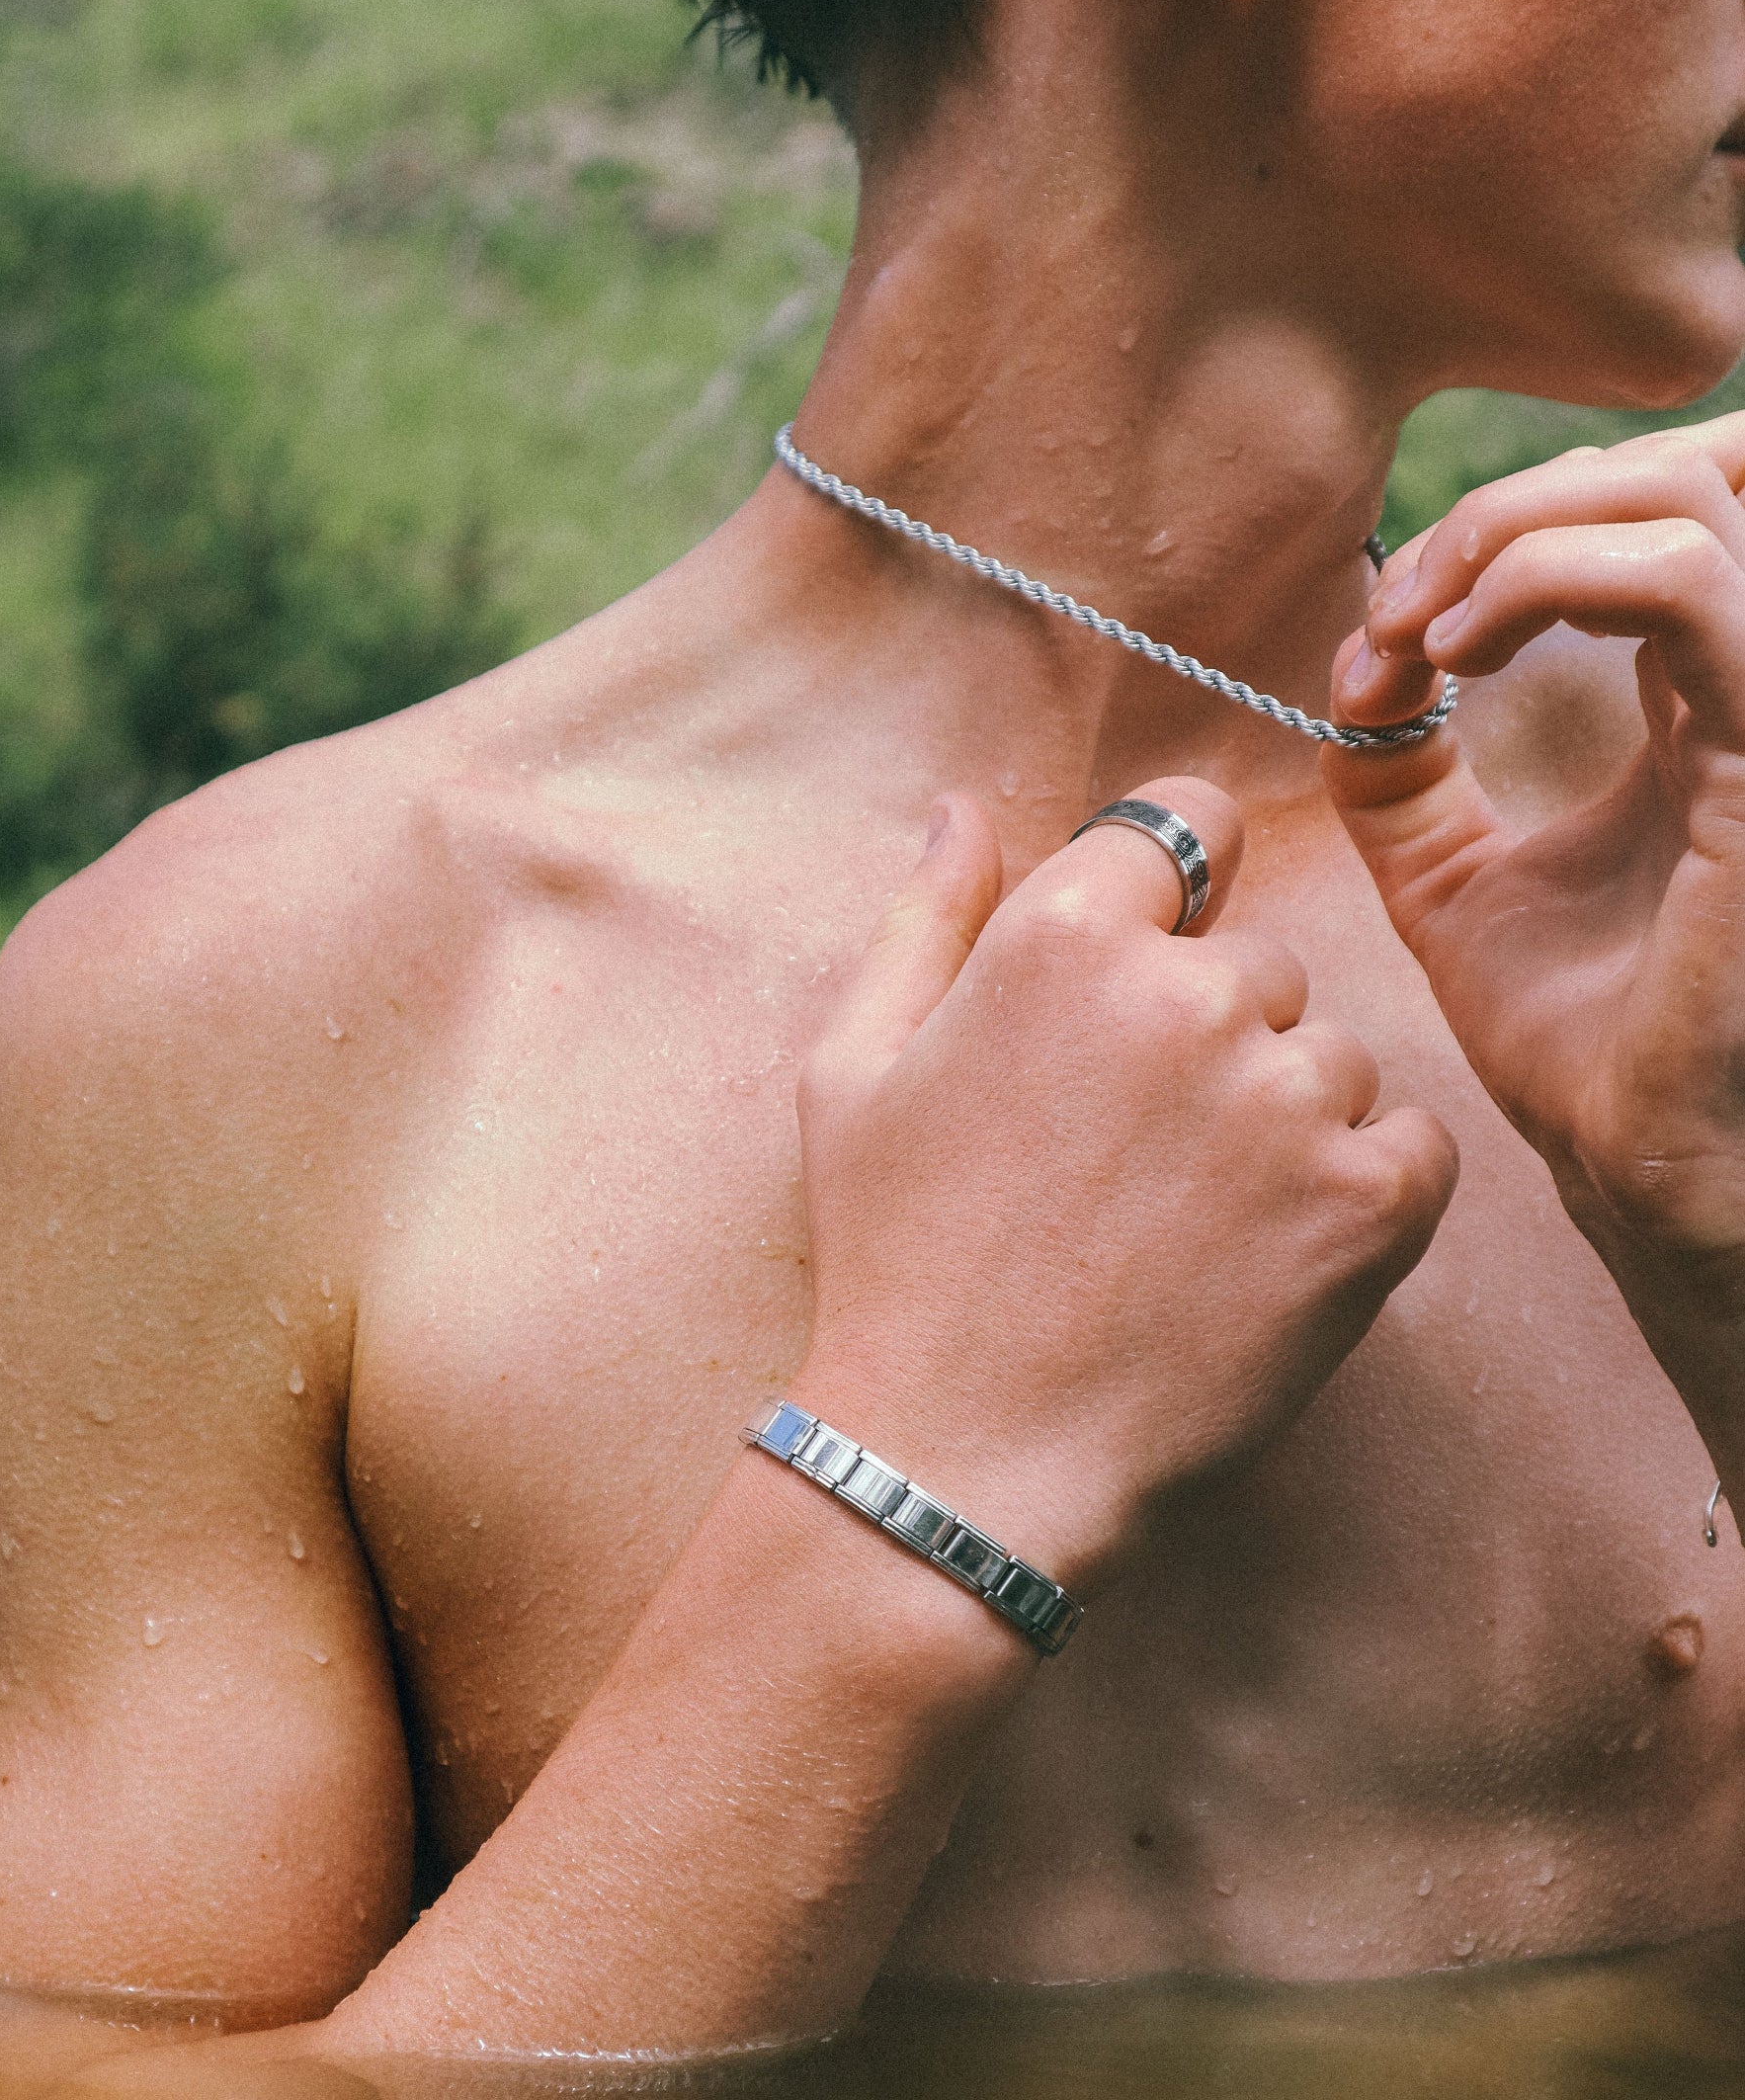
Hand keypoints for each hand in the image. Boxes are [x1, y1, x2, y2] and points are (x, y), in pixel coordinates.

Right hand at [790, 779, 1457, 1590]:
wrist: (967, 1458)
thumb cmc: (898, 1260)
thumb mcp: (854, 1071)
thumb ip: (927, 918)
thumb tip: (962, 807)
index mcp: (1064, 936)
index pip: (1190, 823)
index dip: (1176, 886)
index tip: (1154, 962)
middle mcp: (1190, 992)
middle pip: (1260, 960)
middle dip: (1210, 1034)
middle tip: (1130, 1157)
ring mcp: (1288, 1096)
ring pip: (1333, 1056)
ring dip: (1284, 1118)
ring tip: (1187, 1226)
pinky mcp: (1370, 1202)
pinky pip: (1411, 1142)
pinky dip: (1360, 1189)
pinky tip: (1264, 1254)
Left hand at [1327, 415, 1744, 1345]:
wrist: (1635, 1163)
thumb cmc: (1572, 1042)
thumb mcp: (1452, 884)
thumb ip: (1401, 779)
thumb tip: (1352, 674)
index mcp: (1704, 704)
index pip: (1642, 520)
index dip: (1504, 531)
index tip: (1382, 637)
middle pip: (1677, 472)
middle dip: (1507, 510)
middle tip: (1396, 615)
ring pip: (1688, 495)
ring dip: (1519, 530)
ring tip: (1421, 633)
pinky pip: (1697, 582)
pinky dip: (1553, 577)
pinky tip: (1458, 655)